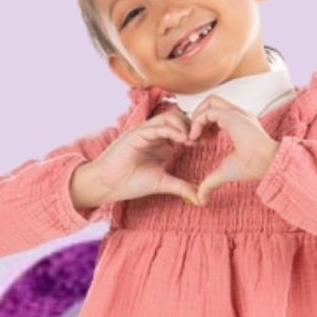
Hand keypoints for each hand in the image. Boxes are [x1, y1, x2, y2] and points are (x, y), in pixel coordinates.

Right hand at [83, 106, 200, 204]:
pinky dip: (171, 130)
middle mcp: (155, 134)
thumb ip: (182, 186)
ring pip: (169, 117)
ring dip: (184, 126)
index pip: (184, 128)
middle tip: (202, 140)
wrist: (109, 184)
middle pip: (180, 118)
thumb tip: (202, 199)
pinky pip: (157, 126)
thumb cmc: (131, 182)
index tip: (207, 143)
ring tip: (192, 140)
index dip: (197, 133)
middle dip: (193, 126)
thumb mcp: (163, 183)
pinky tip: (182, 140)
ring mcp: (146, 131)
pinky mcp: (137, 133)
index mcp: (163, 143)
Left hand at [185, 94, 280, 205]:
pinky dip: (198, 122)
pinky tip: (196, 138)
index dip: (203, 125)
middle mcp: (237, 114)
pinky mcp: (232, 116)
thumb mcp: (224, 172)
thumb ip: (210, 182)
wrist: (266, 164)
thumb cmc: (251, 167)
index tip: (200, 142)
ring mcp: (236, 112)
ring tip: (193, 137)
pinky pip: (208, 111)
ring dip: (197, 117)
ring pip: (209, 101)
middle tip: (194, 137)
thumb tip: (200, 199)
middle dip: (198, 116)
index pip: (215, 112)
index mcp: (238, 123)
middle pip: (211, 102)